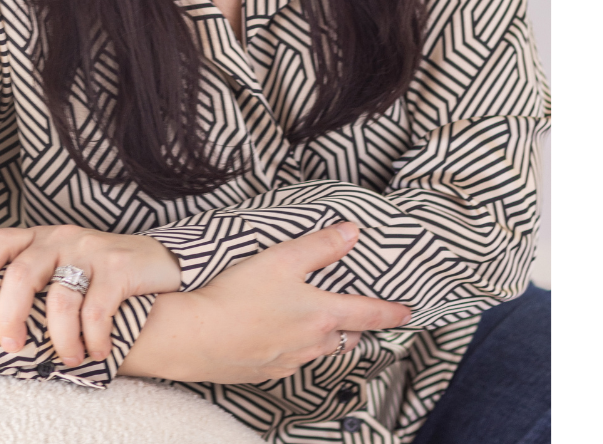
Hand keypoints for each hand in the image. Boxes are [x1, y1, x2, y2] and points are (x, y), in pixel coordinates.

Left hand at [0, 224, 181, 365]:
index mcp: (42, 239)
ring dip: (61, 340)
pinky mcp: (118, 267)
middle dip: (10, 316)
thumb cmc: (99, 273)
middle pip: (22, 274)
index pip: (1, 241)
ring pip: (60, 300)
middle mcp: (62, 239)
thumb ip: (37, 283)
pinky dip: (93, 339)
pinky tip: (98, 350)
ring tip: (70, 358)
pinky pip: (96, 311)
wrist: (157, 262)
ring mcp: (90, 251)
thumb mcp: (64, 266)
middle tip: (12, 346)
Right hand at [118, 222, 410, 383]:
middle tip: (363, 320)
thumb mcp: (282, 259)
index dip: (391, 311)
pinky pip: (290, 361)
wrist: (196, 336)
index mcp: (321, 315)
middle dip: (357, 329)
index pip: (369, 314)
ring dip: (326, 340)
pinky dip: (294, 349)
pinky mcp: (263, 370)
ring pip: (318, 351)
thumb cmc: (237, 296)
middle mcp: (311, 343)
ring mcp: (287, 361)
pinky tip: (279, 337)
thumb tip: (351, 232)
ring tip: (321, 327)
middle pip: (346, 338)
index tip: (407, 312)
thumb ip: (319, 245)